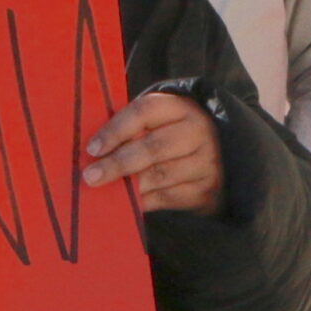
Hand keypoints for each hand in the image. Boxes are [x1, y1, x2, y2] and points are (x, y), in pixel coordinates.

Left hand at [83, 92, 222, 214]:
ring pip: (159, 175)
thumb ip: (131, 129)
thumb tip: (92, 149)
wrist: (219, 157)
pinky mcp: (206, 189)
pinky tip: (127, 202)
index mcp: (181, 107)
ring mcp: (206, 162)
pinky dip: (144, 202)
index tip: (92, 148)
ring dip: (128, 185)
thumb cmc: (172, 136)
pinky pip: (167, 198)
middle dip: (117, 163)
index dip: (115, 130)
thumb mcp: (158, 122)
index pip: (144, 111)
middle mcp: (198, 131)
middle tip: (90, 176)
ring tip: (105, 190)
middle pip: (152, 147)